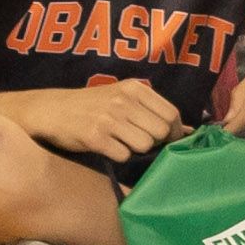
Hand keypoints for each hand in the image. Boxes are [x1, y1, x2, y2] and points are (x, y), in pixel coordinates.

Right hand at [31, 77, 184, 165]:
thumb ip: (153, 110)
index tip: (168, 140)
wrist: (53, 110)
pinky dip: (119, 156)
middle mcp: (123, 100)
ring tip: (122, 143)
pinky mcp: (94, 137)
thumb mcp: (123, 97)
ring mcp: (109, 118)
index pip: (171, 114)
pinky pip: (123, 155)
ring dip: (137, 150)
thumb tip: (191, 130)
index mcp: (134, 88)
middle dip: (157, 142)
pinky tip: (107, 148)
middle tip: (142, 143)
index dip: (175, 131)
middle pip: (162, 131)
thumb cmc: (93, 106)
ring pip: (145, 145)